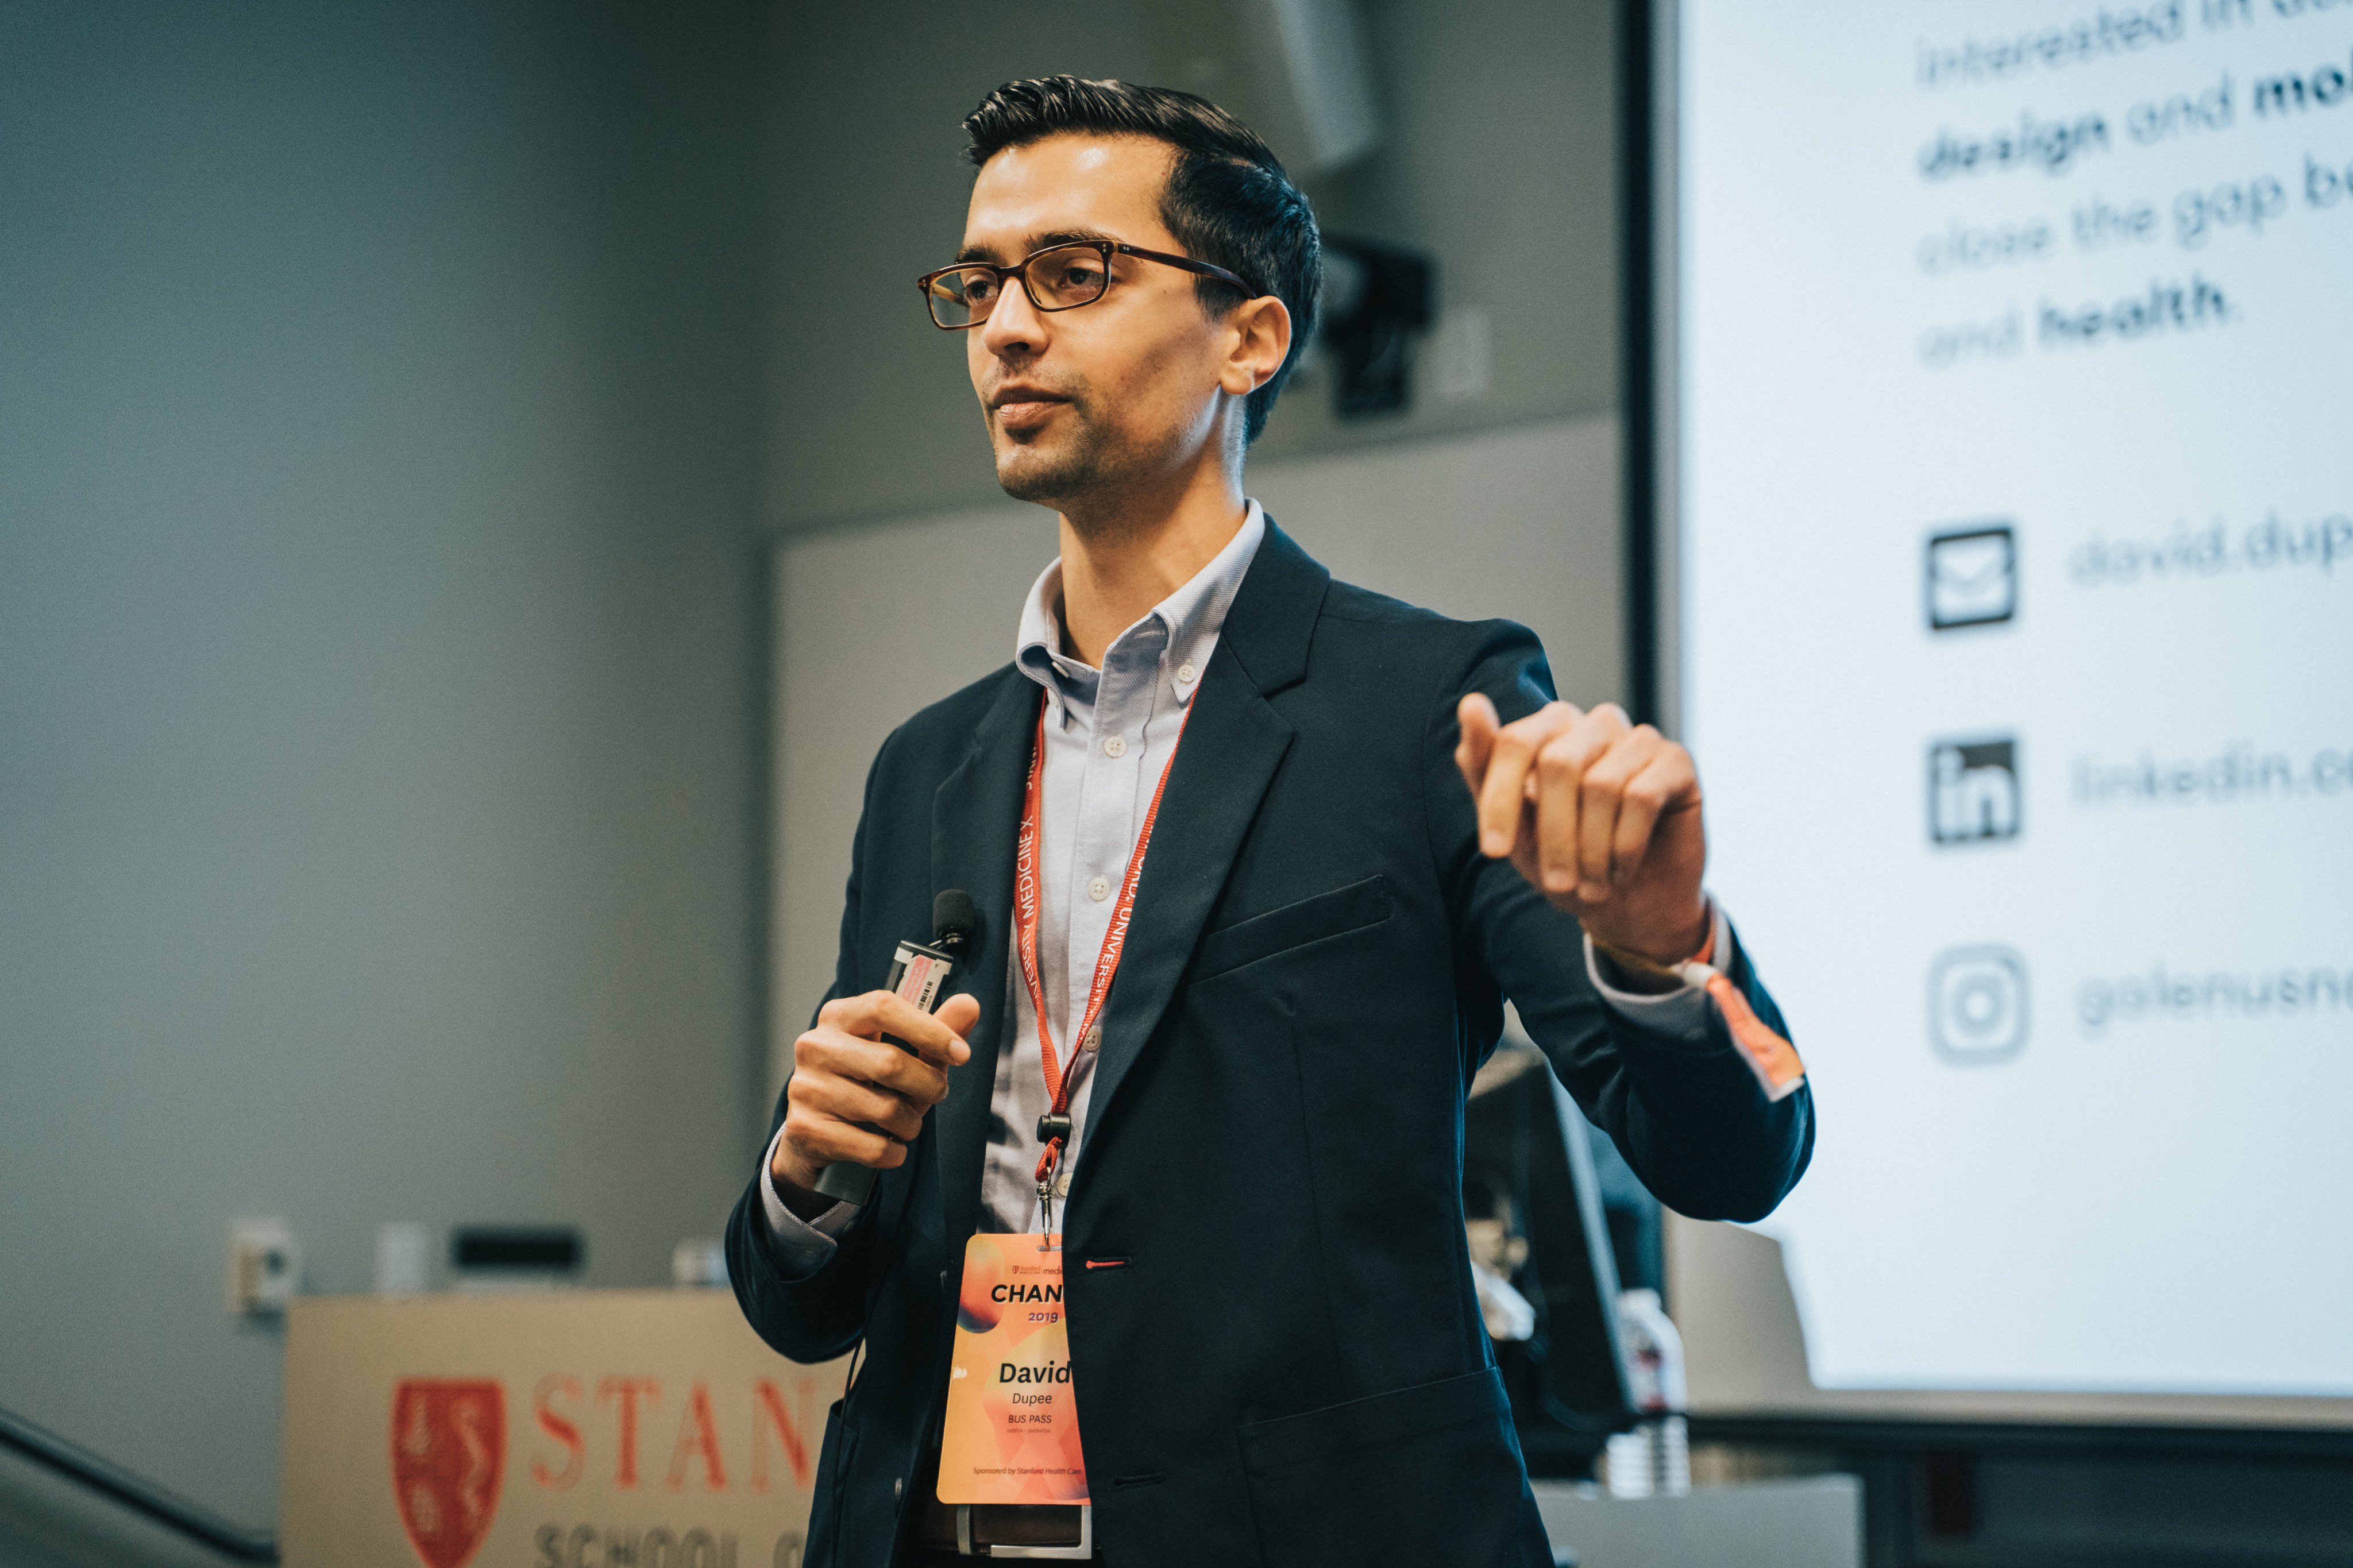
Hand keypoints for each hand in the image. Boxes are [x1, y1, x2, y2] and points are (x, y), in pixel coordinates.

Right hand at [771, 990, 980, 1215]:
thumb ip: (935, 1030)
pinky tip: (893, 1147)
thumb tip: (969, 1004)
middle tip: (938, 1093)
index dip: (929, 1029)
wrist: (814, 1132)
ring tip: (908, 1123)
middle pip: (891, 1063)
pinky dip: (894, 1152)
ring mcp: (806, 1088)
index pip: (884, 1007)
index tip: (961, 1053)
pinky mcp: (806, 1129)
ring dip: (912, 1123)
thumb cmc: (865, 1082)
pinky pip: (872, 1146)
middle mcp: (815, 1046)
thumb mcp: (900, 1052)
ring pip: (885, 1110)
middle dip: (929, 1084)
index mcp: (838, 1016)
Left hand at [1455, 694, 1709, 965]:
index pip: (1514, 742)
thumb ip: (1483, 766)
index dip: (1499, 800)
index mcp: (1550, 729)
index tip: (1494, 852)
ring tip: (1592, 882)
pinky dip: (1625, 846)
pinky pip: (1642, 797)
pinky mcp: (1676, 762)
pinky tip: (1622, 869)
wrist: (1630, 907)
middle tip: (1559, 882)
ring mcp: (1639, 738)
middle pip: (1558, 763)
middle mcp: (1594, 723)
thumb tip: (1471, 702)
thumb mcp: (1513, 826)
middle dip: (1552, 835)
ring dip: (1591, 850)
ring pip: (1600, 785)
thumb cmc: (1565, 861)